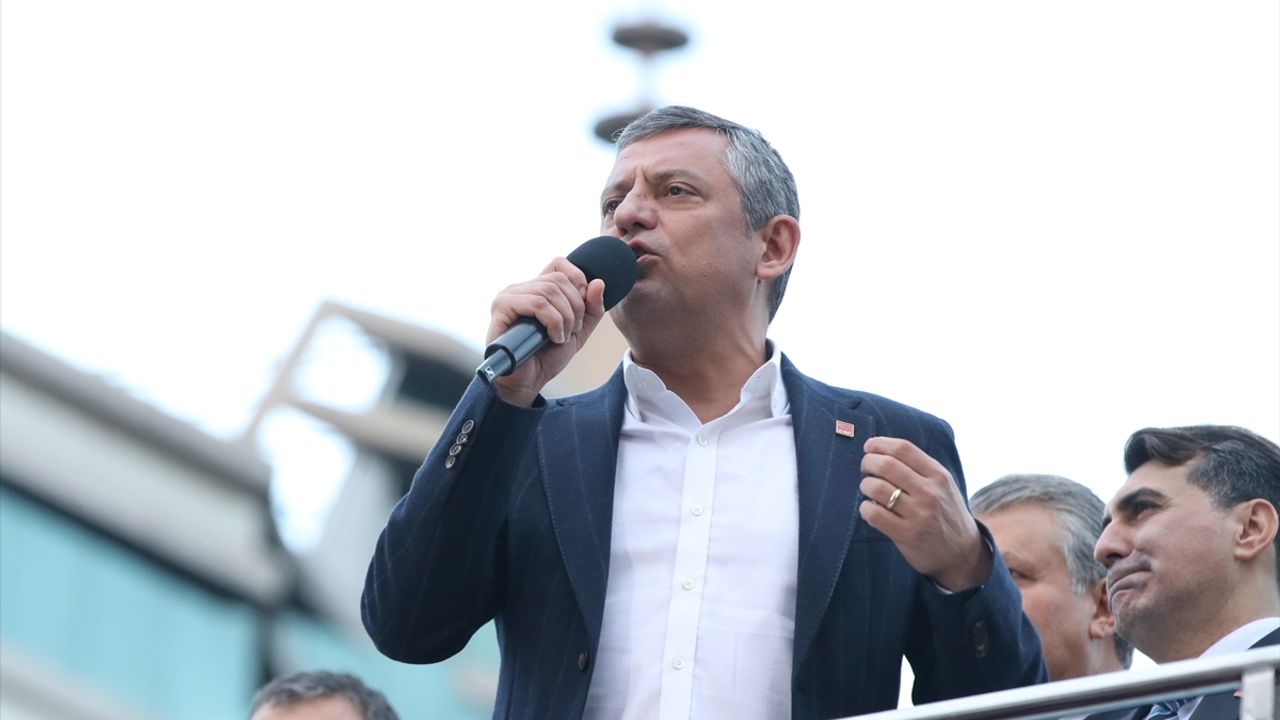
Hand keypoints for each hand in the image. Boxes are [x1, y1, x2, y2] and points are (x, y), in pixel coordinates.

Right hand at [486, 257, 606, 406]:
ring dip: (565, 317)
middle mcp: (521, 288)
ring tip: (561, 337)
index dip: (578, 279)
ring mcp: (509, 296)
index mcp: (537, 289)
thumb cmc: (547, 356)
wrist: (527, 382)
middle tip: (573, 330)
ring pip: (550, 291)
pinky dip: (553, 321)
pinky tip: (552, 337)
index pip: (559, 263)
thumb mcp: (578, 331)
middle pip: (559, 279)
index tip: (584, 306)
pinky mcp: (501, 307)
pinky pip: (537, 303)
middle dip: (576, 306)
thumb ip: (592, 308)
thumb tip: (598, 282)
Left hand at [858, 436, 991, 590]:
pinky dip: (865, 508)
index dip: (880, 443)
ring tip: (868, 489)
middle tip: (865, 468)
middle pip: (887, 465)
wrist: (962, 554)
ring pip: (877, 488)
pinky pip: (874, 514)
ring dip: (865, 485)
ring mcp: (919, 514)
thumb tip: (881, 451)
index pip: (903, 449)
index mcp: (938, 475)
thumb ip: (919, 469)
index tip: (869, 446)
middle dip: (868, 462)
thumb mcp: (943, 486)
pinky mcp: (908, 535)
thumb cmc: (946, 514)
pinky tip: (870, 509)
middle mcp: (930, 492)